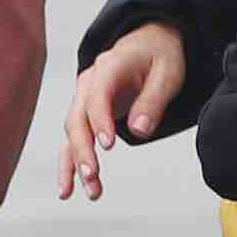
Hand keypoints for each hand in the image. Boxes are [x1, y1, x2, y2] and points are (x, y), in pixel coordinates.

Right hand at [56, 22, 187, 199]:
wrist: (147, 43)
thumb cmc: (159, 56)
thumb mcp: (167, 74)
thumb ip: (152, 101)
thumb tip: (139, 131)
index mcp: (109, 66)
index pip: (98, 95)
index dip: (100, 120)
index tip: (107, 145)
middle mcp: (89, 83)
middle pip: (78, 118)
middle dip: (83, 149)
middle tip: (92, 175)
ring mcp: (84, 100)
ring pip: (73, 134)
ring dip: (77, 164)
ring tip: (91, 193)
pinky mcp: (86, 115)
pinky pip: (73, 141)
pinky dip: (70, 165)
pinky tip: (68, 190)